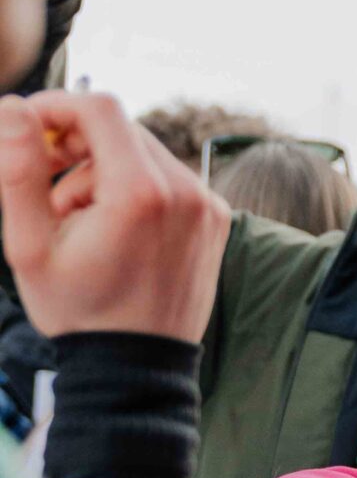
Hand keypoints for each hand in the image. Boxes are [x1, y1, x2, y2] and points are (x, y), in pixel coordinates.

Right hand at [0, 90, 228, 341]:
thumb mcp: (28, 246)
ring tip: (75, 221)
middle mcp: (186, 192)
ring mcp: (207, 206)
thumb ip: (17, 171)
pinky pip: (168, 180)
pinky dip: (134, 188)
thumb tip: (12, 108)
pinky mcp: (215, 220)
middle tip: (40, 180)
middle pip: (122, 129)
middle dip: (74, 144)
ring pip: (143, 153)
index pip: (99, 109)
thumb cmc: (78, 313)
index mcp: (141, 194)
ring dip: (101, 170)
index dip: (56, 108)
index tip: (27, 131)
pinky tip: (111, 229)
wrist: (135, 369)